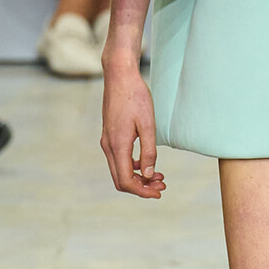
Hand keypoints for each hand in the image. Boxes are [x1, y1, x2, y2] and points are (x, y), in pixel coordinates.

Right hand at [101, 56, 165, 199]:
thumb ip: (149, 151)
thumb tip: (149, 174)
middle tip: (161, 186)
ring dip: (138, 177)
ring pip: (119, 170)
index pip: (126, 180)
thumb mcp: (148, 125)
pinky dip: (132, 166)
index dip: (143, 191)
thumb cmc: (135, 97)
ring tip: (159, 176)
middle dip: (141, 187)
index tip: (159, 191)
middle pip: (121, 179)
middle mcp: (108, 146)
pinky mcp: (109, 135)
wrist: (119, 76)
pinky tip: (147, 163)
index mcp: (118, 145)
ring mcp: (107, 141)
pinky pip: (118, 159)